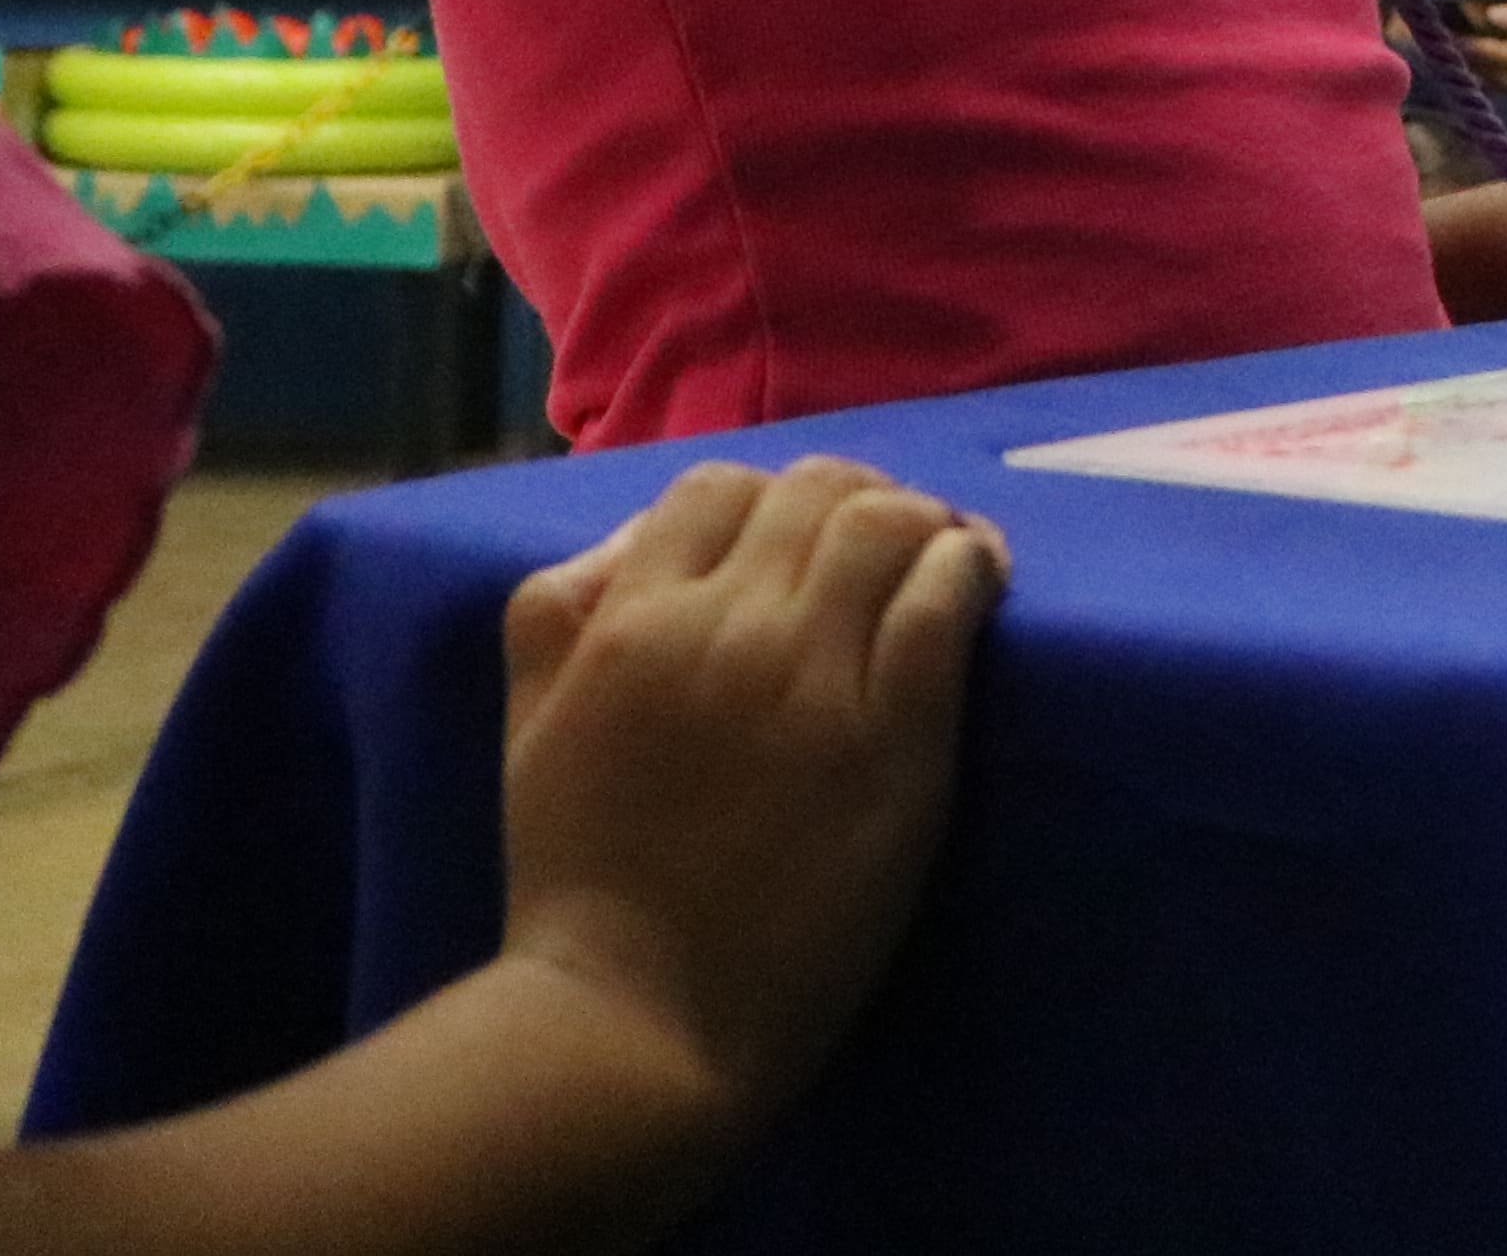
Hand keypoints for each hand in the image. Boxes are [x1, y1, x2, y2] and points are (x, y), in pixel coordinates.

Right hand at [495, 458, 999, 1138]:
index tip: (801, 537)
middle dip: (856, 500)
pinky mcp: (893, 736)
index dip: (767, 499)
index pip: (715, 487)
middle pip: (815, 491)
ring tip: (949, 553)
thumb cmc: (580, 885)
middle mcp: (724, 629)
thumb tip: (630, 540)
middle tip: (888, 540)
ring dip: (926, 522)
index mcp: (628, 624)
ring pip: (888, 523)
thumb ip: (557, 620)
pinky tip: (979, 581)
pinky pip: (946, 598)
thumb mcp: (528, 731)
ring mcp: (811, 679)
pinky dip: (971, 567)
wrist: (636, 1018)